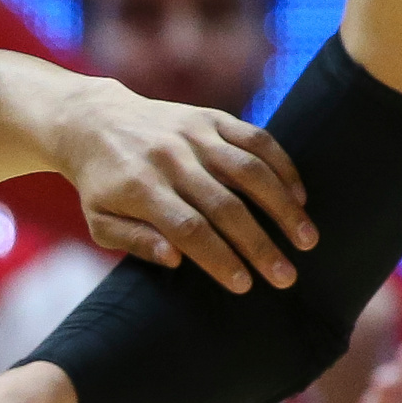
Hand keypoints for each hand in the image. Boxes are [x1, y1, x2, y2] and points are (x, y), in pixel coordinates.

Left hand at [44, 78, 312, 293]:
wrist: (94, 121)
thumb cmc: (101, 185)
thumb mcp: (99, 221)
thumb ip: (133, 241)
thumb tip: (175, 259)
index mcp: (140, 189)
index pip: (189, 229)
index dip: (219, 258)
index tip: (244, 285)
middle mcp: (170, 159)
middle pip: (225, 206)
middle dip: (260, 245)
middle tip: (286, 278)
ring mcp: (194, 134)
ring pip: (250, 171)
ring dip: (283, 207)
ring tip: (307, 240)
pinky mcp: (211, 118)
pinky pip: (256, 139)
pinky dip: (282, 167)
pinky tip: (299, 197)